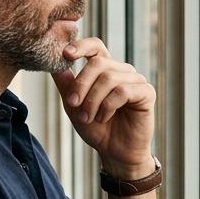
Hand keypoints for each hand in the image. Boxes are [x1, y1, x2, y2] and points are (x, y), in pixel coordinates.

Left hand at [51, 39, 155, 178]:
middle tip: (74, 104)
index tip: (66, 54)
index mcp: (106, 70)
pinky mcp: (146, 93)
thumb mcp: (75, 106)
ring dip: (93, 100)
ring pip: (109, 78)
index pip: (96, 47)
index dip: (81, 46)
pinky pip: (123, 91)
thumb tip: (53, 65)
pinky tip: (104, 118)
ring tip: (89, 118)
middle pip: (98, 64)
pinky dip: (108, 106)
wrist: (114, 152)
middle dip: (81, 85)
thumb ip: (66, 85)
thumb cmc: (97, 129)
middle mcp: (122, 71)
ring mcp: (135, 81)